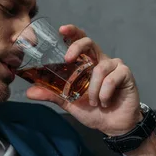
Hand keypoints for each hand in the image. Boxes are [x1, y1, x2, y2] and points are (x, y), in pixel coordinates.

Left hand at [26, 24, 141, 135]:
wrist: (113, 125)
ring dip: (93, 89)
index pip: (80, 41)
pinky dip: (104, 93)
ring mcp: (115, 66)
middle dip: (77, 47)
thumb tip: (30, 92)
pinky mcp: (126, 74)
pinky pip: (112, 79)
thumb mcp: (69, 102)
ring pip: (100, 68)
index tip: (61, 30)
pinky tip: (105, 102)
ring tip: (94, 102)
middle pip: (90, 42)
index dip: (72, 32)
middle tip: (67, 59)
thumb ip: (52, 94)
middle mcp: (101, 60)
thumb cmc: (93, 110)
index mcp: (87, 63)